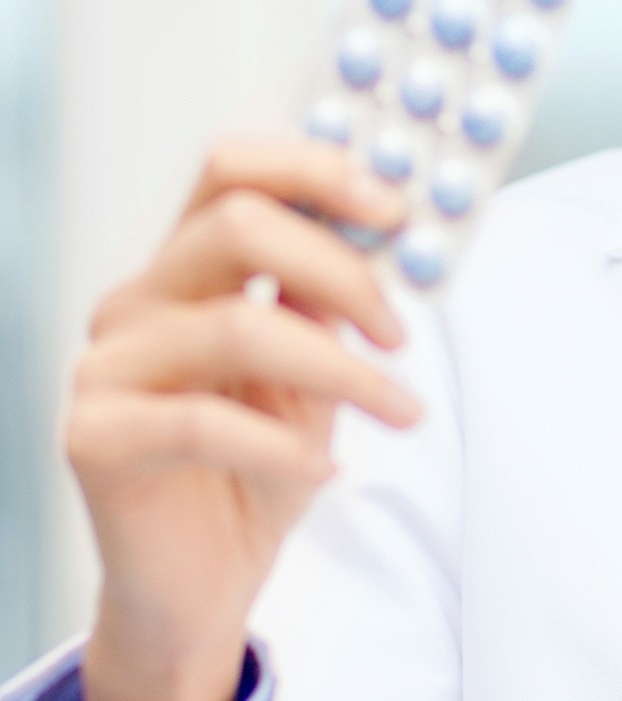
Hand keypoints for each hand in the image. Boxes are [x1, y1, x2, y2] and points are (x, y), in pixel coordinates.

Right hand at [69, 135, 421, 700]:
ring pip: (236, 325)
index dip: (314, 170)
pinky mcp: (94, 437)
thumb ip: (332, 298)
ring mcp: (107, 365)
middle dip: (340, 266)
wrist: (204, 579)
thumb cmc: (264, 457)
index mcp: (188, 264)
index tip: (394, 208)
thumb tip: (392, 235)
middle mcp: (138, 300)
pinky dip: (281, 445)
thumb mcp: (317, 364)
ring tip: (397, 407)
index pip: (233, 171)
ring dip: (339, 367)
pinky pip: (201, 423)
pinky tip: (322, 470)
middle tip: (401, 326)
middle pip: (237, 225)